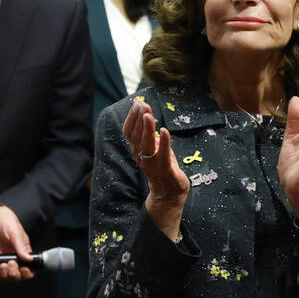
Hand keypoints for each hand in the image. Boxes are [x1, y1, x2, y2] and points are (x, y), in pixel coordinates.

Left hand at [0, 204, 34, 281]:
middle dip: (15, 274)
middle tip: (11, 264)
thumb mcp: (16, 232)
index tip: (23, 269)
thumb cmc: (7, 222)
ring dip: (4, 275)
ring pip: (6, 276)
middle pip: (17, 276)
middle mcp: (14, 258)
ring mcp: (3, 259)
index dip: (27, 273)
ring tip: (2, 265)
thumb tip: (29, 259)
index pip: (29, 269)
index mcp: (24, 252)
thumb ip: (22, 246)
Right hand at [123, 100, 188, 240]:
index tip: (137, 102)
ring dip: (146, 129)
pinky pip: (162, 156)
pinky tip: (164, 131)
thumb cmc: (163, 168)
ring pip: (146, 145)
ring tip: (148, 115)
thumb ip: (150, 133)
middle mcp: (141, 157)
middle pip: (135, 136)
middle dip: (138, 119)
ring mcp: (152, 165)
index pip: (129, 132)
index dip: (132, 117)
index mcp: (137, 150)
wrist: (169, 194)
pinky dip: (163, 143)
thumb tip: (146, 114)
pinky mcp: (165, 171)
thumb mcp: (155, 148)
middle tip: (143, 105)